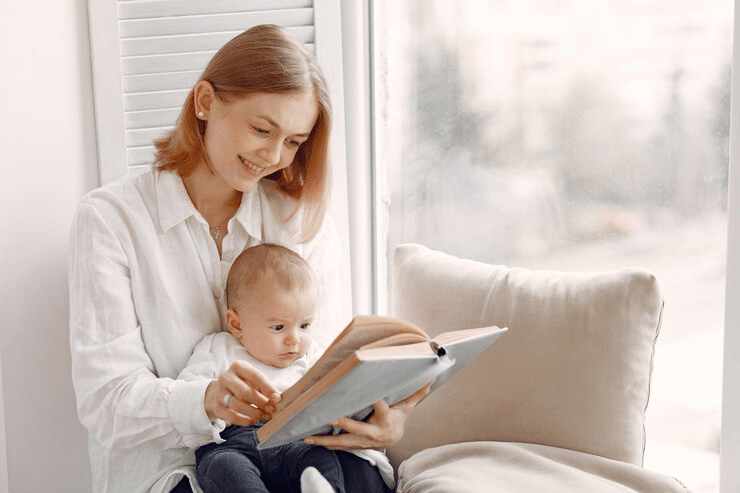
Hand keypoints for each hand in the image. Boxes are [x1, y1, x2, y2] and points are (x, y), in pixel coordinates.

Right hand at [205, 360, 280, 426]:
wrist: (219, 391)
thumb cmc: (243, 384)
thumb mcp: (253, 380)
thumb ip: (265, 388)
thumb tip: (277, 399)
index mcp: (238, 366)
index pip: (256, 376)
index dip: (269, 388)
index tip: (278, 398)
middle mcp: (226, 378)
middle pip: (245, 392)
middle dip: (261, 402)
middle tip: (272, 409)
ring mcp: (219, 393)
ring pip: (238, 405)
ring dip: (254, 413)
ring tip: (264, 416)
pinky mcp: (217, 407)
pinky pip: (232, 417)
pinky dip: (245, 421)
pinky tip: (254, 421)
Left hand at [303, 380, 432, 450]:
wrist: (392, 440)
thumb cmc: (397, 418)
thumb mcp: (406, 406)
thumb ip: (415, 393)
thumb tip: (430, 378)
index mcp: (385, 420)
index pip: (381, 408)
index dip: (376, 402)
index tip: (370, 395)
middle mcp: (373, 433)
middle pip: (357, 429)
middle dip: (343, 424)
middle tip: (330, 417)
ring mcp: (362, 442)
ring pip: (343, 442)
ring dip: (325, 440)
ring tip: (308, 436)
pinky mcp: (353, 446)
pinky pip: (337, 446)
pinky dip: (323, 443)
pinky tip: (309, 439)